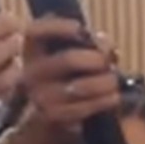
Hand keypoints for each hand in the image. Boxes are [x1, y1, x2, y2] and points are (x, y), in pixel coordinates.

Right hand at [20, 15, 120, 135]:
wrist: (55, 110)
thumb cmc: (70, 71)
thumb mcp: (75, 50)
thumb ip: (91, 42)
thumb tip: (105, 46)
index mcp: (32, 49)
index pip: (36, 32)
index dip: (59, 27)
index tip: (82, 30)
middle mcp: (31, 72)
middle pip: (69, 60)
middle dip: (98, 59)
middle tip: (108, 63)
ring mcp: (39, 96)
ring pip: (80, 87)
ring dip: (105, 82)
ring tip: (113, 81)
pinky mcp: (53, 116)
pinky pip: (84, 107)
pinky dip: (104, 101)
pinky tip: (113, 97)